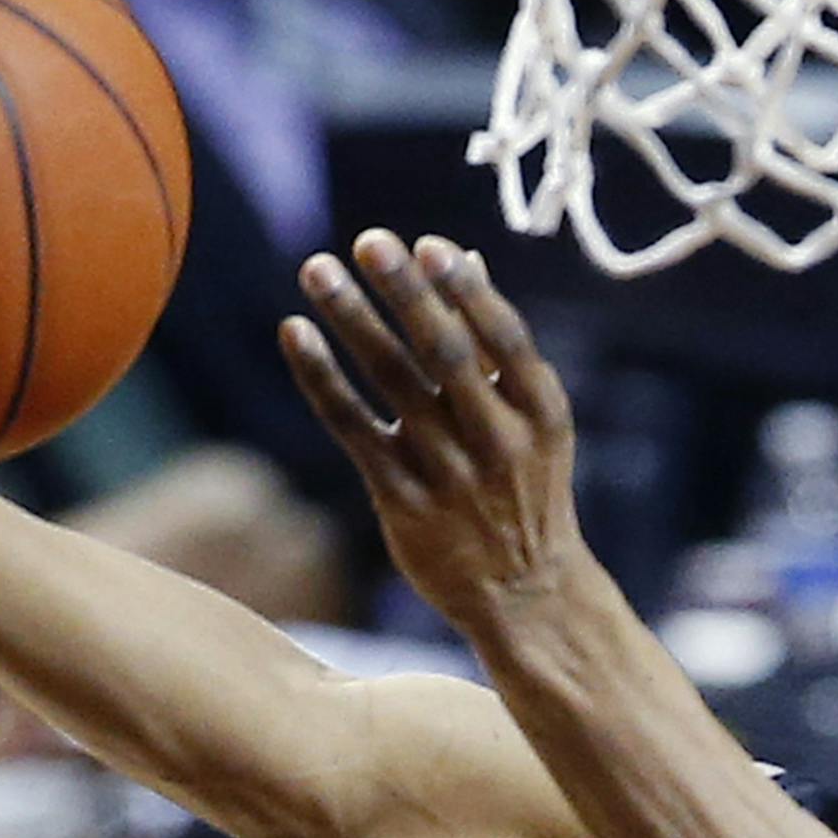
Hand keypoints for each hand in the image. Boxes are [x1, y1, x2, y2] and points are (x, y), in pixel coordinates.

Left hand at [277, 230, 586, 629]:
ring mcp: (450, 474)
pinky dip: (322, 379)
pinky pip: (354, 428)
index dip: (466, 290)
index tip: (427, 246)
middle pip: (446, 353)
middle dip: (406, 294)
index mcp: (542, 413)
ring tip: (316, 269)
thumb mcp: (533, 422)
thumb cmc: (525, 490)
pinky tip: (294, 334)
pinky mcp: (403, 502)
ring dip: (352, 320)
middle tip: (368, 241)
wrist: (525, 595)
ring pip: (393, 383)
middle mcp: (498, 440)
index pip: (505, 338)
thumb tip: (462, 257)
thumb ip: (497, 344)